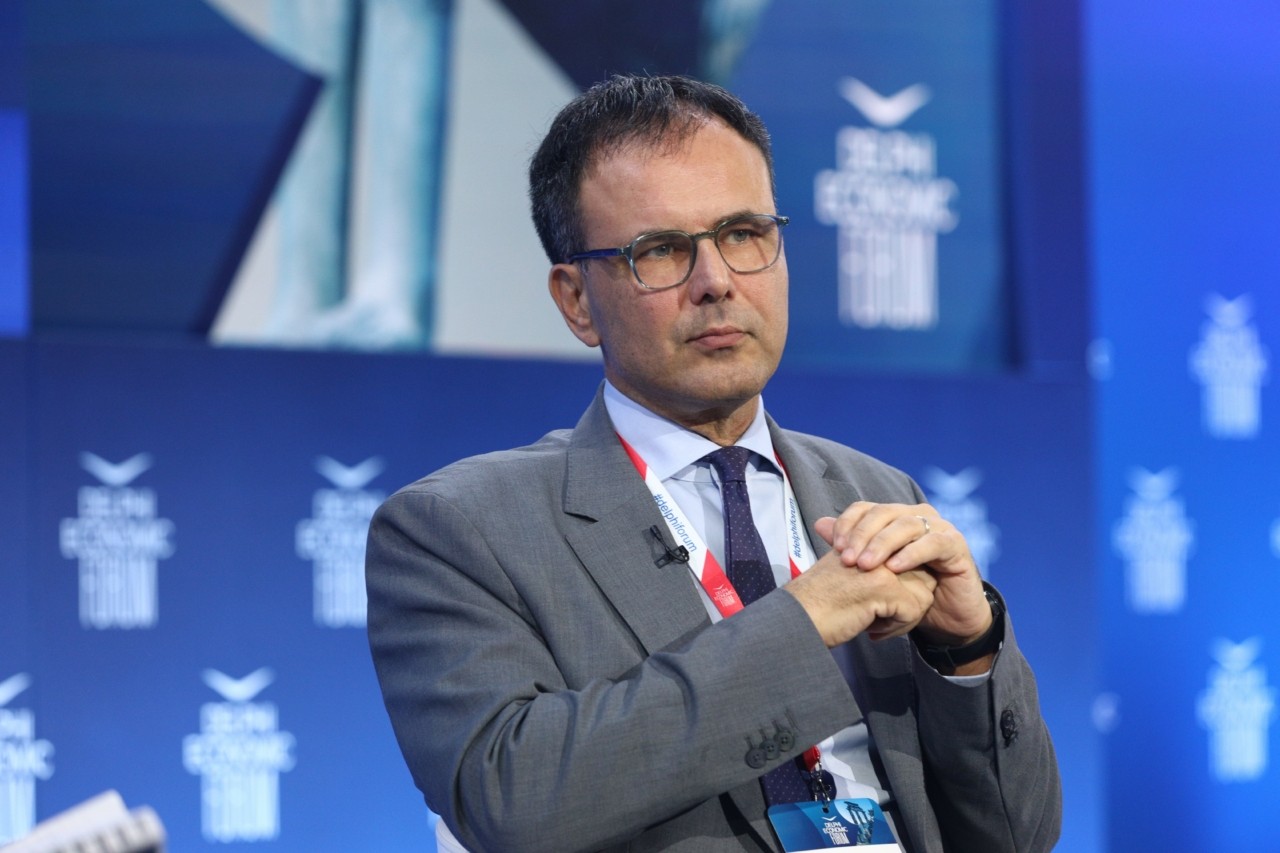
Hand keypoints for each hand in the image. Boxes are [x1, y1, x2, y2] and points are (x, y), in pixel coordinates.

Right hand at [783, 550, 936, 647]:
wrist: (798, 617)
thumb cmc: (818, 602)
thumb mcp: (847, 574)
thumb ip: (871, 566)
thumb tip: (904, 570)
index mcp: (869, 540)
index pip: (909, 561)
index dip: (903, 588)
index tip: (877, 606)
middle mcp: (879, 546)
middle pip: (923, 577)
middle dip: (909, 604)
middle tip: (878, 617)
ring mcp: (884, 565)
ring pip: (923, 596)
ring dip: (904, 618)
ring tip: (874, 623)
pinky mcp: (886, 587)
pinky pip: (914, 612)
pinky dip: (897, 628)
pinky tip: (871, 630)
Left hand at [813, 503, 990, 645]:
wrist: (947, 618)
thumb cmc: (909, 591)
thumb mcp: (876, 572)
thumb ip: (852, 546)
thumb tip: (820, 523)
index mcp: (896, 516)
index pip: (866, 508)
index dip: (848, 523)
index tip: (834, 546)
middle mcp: (917, 516)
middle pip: (884, 512)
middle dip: (862, 534)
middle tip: (847, 559)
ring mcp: (939, 527)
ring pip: (906, 525)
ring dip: (883, 543)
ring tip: (865, 565)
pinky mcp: (956, 545)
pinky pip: (933, 543)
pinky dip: (912, 553)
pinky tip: (894, 568)